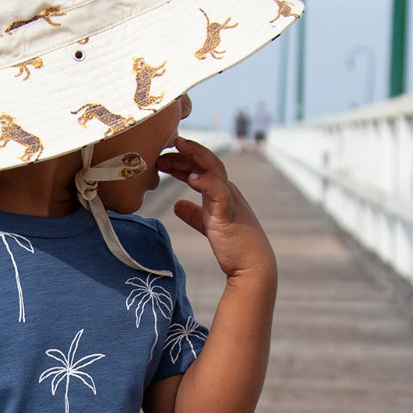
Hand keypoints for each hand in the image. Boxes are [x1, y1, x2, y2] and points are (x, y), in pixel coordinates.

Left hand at [155, 137, 274, 278]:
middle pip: (205, 162)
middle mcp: (226, 190)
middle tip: (161, 150)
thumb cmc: (233, 245)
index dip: (180, 161)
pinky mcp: (229, 214)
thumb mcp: (208, 225)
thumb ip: (194, 214)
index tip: (161, 159)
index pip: (200, 168)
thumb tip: (177, 205)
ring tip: (177, 147)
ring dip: (195, 156)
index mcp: (220, 191)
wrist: (252, 266)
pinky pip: (219, 193)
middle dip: (184, 153)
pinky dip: (206, 182)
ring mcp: (229, 199)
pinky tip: (191, 178)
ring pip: (213, 168)